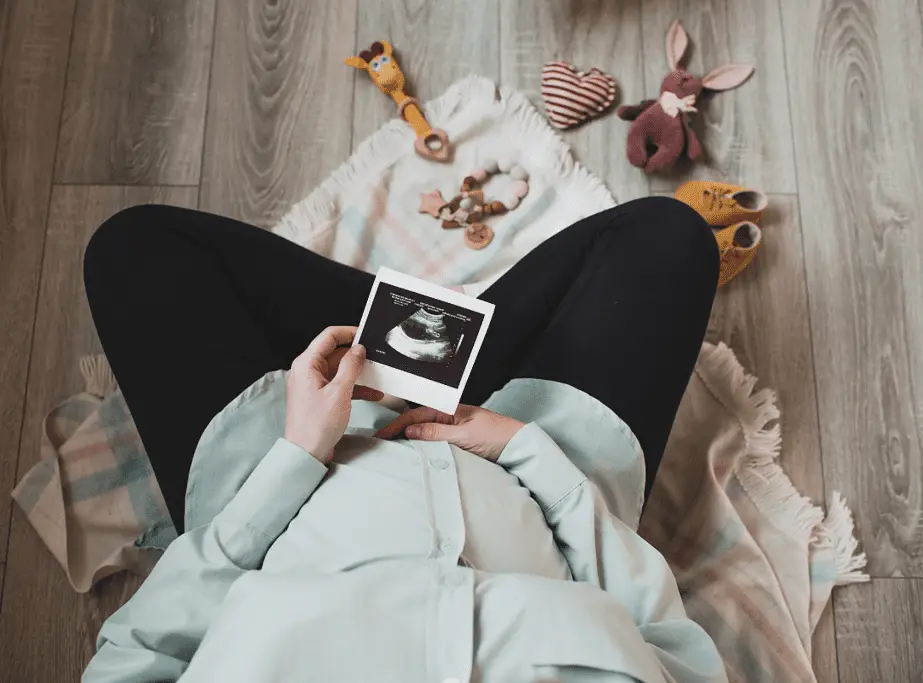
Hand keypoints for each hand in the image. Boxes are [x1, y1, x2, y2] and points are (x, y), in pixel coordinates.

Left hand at [285, 326, 383, 462]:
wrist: (305, 454)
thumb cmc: (316, 427)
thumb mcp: (339, 393)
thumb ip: (351, 367)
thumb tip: (359, 350)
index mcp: (306, 364)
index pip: (328, 336)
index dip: (349, 332)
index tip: (366, 334)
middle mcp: (306, 371)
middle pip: (334, 352)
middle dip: (356, 355)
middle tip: (375, 358)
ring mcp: (312, 384)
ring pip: (338, 369)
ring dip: (357, 373)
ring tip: (376, 376)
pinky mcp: (318, 396)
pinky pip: (338, 383)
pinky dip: (354, 386)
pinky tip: (372, 393)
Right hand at [375, 404, 523, 460]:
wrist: (519, 446)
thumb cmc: (497, 435)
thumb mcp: (464, 435)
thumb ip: (437, 432)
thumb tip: (410, 429)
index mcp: (449, 410)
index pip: (415, 415)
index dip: (396, 425)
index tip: (382, 435)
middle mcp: (448, 417)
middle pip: (416, 422)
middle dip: (397, 430)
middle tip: (380, 442)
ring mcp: (452, 429)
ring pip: (424, 432)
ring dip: (407, 438)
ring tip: (391, 448)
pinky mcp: (457, 441)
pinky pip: (433, 441)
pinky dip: (420, 446)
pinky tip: (413, 452)